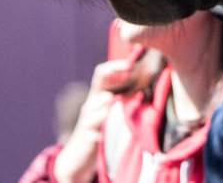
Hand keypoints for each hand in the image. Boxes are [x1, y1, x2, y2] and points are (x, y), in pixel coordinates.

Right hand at [54, 59, 130, 182]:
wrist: (77, 158)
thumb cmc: (98, 132)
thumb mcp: (109, 114)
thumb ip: (121, 100)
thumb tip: (145, 85)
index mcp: (97, 96)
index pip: (102, 73)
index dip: (115, 66)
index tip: (132, 64)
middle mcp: (90, 104)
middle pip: (100, 85)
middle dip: (118, 80)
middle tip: (137, 77)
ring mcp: (86, 120)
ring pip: (97, 106)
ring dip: (111, 106)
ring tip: (122, 108)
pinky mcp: (86, 136)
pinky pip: (94, 131)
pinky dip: (102, 132)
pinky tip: (108, 134)